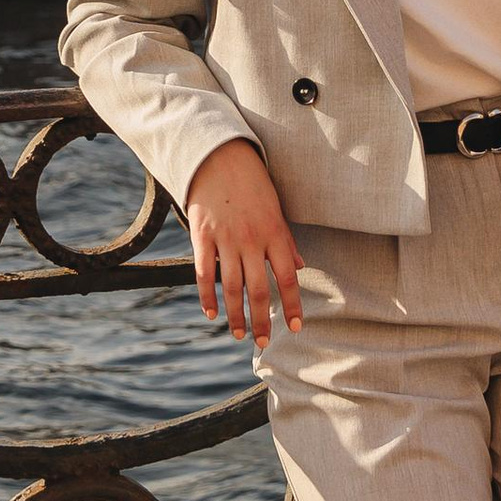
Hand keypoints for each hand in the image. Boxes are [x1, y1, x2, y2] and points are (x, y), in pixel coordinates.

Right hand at [184, 139, 304, 344]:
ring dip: (236, 315)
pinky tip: (211, 313)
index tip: (296, 328)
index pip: (288, 278)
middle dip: (262, 320)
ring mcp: (225, 239)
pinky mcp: (201, 237)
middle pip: (259, 289)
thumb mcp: (276, 209)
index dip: (293, 305)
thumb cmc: (253, 184)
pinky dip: (207, 296)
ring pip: (231, 287)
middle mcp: (251, 240)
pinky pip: (204, 273)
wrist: (219, 157)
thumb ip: (286, 241)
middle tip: (262, 343)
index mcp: (274, 233)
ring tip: (239, 334)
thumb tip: (299, 267)